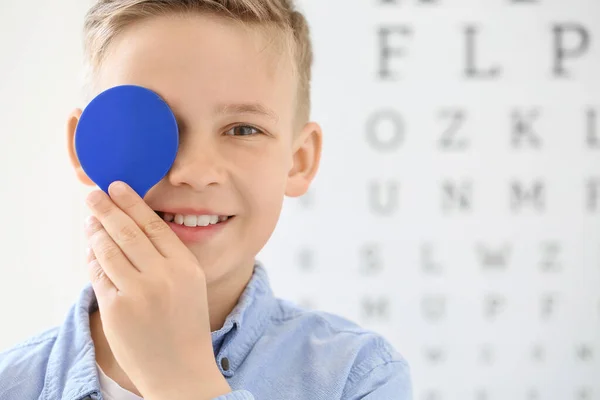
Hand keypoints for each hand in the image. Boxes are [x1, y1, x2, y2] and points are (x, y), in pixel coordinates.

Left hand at [84, 181, 230, 399]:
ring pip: (108, 250)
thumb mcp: (191, 283)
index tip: (118, 187)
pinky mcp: (116, 309)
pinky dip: (91, 259)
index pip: (154, 225)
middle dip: (106, 209)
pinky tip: (90, 250)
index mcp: (186, 267)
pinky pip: (98, 275)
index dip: (132, 202)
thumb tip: (135, 226)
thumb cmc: (186, 324)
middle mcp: (163, 276)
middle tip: (93, 194)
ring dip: (95, 231)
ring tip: (90, 220)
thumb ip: (169, 256)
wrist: (180, 369)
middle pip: (127, 232)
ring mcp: (138, 293)